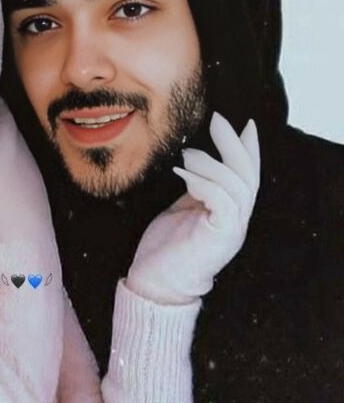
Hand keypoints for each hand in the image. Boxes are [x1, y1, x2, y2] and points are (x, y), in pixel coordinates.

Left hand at [126, 112, 259, 304]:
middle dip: (235, 144)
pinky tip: (183, 172)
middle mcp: (236, 221)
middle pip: (248, 177)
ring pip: (237, 186)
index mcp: (229, 213)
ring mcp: (231, 231)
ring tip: (187, 152)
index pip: (246, 176)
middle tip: (218, 120)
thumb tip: (195, 161)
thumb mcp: (182, 208)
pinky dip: (204, 181)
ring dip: (212, 162)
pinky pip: (222, 200)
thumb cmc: (165, 247)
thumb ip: (196, 189)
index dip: (248, 149)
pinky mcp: (220, 237)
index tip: (243, 124)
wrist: (154, 282)